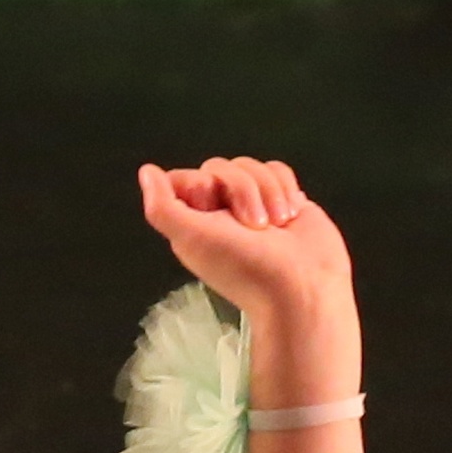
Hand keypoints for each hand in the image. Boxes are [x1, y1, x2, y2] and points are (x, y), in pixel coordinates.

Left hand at [137, 157, 352, 321]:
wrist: (304, 286)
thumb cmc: (248, 269)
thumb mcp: (192, 239)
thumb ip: (161, 207)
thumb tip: (147, 172)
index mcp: (195, 223)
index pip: (186, 178)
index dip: (201, 183)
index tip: (213, 204)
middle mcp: (222, 213)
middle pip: (220, 167)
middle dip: (242, 189)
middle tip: (255, 226)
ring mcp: (255, 205)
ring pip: (251, 166)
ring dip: (268, 192)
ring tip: (277, 226)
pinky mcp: (283, 200)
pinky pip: (277, 169)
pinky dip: (286, 189)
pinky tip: (291, 216)